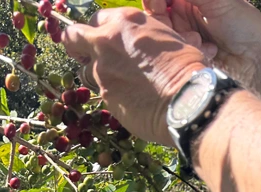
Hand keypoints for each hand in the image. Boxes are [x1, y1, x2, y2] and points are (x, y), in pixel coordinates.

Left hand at [63, 8, 205, 145]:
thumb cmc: (187, 68)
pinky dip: (112, 96)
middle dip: (76, 46)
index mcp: (125, 21)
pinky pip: (102, 94)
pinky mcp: (105, 96)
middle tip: (81, 55)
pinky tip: (130, 102)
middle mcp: (107, 41)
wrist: (187, 100)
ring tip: (119, 86)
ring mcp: (102, 70)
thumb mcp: (165, 38)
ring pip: (87, 71)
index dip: (99, 31)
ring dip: (98, 76)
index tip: (102, 40)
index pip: (98, 20)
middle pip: (74, 37)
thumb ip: (142, 40)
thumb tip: (139, 51)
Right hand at [143, 0, 260, 86]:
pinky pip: (175, 54)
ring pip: (164, 36)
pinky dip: (190, 51)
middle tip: (181, 29)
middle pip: (156, 16)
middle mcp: (184, 13)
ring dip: (180, 38)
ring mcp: (185, 35)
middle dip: (164, 21)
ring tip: (199, 41)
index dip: (154, 0)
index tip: (157, 4)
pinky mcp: (187, 56)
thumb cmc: (243, 23)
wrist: (258, 59)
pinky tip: (209, 52)